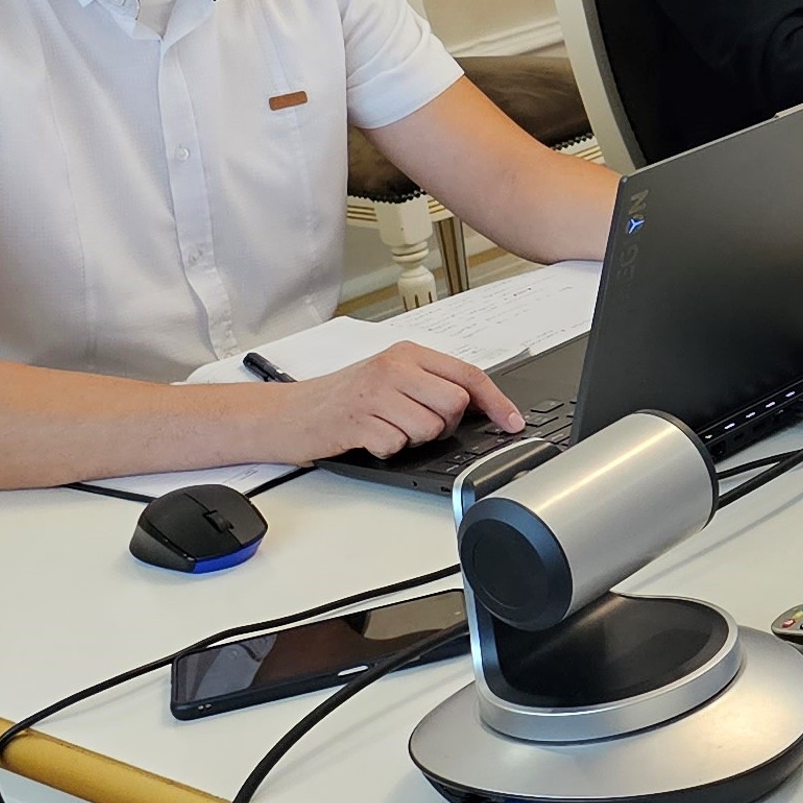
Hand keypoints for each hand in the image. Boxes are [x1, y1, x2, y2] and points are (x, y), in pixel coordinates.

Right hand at [279, 342, 517, 458]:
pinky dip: (387, 449)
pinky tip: (369, 437)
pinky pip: (398, 445)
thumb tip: (480, 405)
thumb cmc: (342, 397)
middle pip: (455, 403)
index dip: (497, 402)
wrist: (289, 412)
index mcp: (407, 354)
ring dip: (413, 439)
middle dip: (444, 424)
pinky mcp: (359, 421)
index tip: (513, 422)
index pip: (468, 374)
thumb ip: (430, 383)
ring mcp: (376, 393)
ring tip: (387, 427)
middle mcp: (394, 368)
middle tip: (414, 422)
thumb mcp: (390, 377)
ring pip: (430, 428)